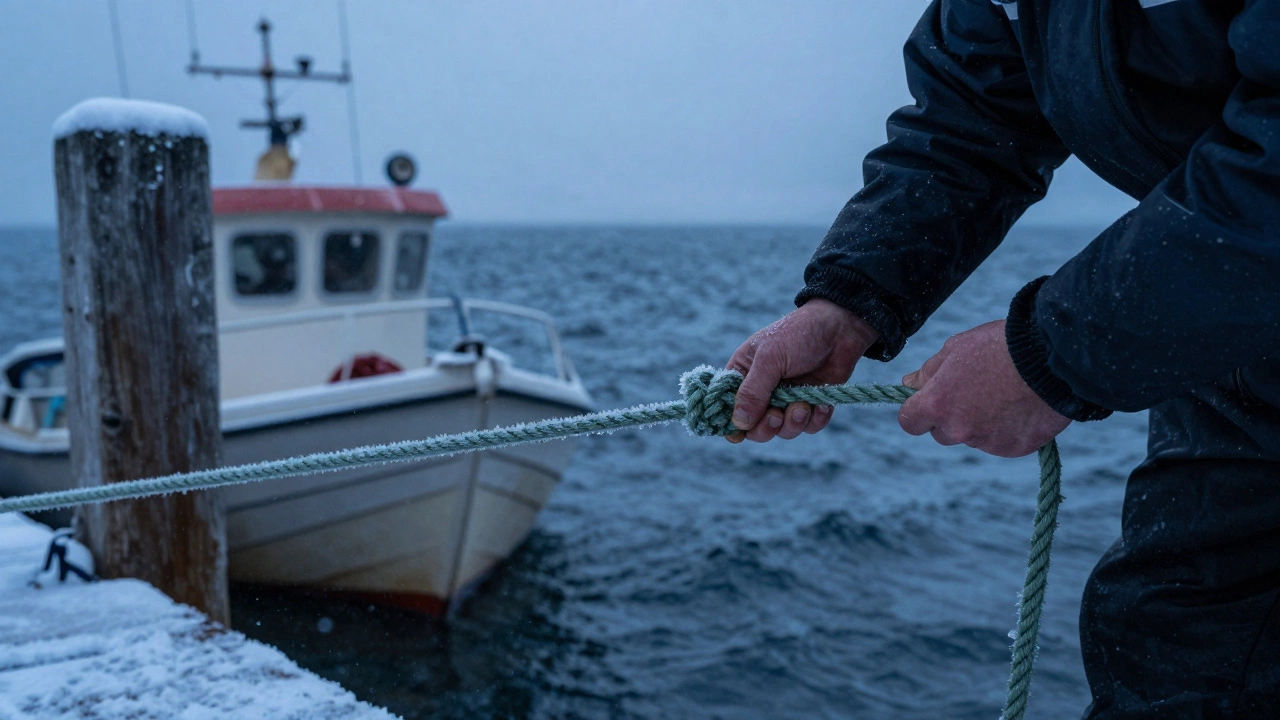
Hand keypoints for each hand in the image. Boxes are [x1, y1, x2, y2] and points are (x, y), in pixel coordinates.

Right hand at [725, 299, 879, 442]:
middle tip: (776, 416)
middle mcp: (762, 392)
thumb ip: (753, 392)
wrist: (840, 327)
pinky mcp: (811, 404)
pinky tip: (821, 403)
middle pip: (754, 429)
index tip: (738, 434)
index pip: (728, 408)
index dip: (731, 424)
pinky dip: (815, 420)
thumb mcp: (770, 359)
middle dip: (766, 427)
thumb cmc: (798, 334)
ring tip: (803, 405)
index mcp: (743, 376)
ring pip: (783, 431)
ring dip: (793, 422)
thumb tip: (738, 423)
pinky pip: (808, 427)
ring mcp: (787, 399)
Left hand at [898, 320, 1069, 457]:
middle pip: (941, 433)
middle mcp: (958, 430)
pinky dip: (1006, 429)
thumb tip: (909, 383)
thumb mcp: (956, 348)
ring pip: (972, 437)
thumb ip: (929, 371)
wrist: (1052, 358)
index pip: (909, 421)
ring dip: (979, 422)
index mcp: (937, 404)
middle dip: (950, 417)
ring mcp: (986, 442)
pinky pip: (1000, 442)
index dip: (917, 410)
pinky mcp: (1013, 449)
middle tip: (974, 391)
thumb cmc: (999, 346)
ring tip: (1004, 393)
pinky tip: (1020, 406)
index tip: (928, 401)